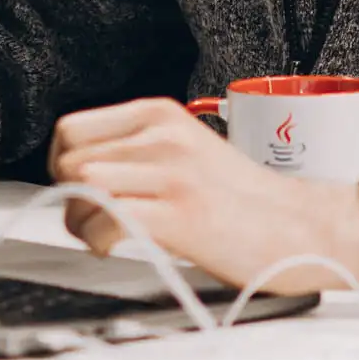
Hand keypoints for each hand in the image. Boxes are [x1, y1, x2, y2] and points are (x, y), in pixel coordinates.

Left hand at [48, 97, 358, 293]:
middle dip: (67, 195)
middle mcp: (161, 135)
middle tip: (89, 218)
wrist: (296, 225)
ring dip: (80, 219)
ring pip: (84, 185)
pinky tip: (113, 245)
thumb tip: (81, 170)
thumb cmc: (240, 197)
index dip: (61, 163)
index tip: (75, 186)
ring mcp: (171, 172)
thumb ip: (137, 150)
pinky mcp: (180, 214)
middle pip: (71, 158)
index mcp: (159, 114)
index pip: (72, 128)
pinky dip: (97, 238)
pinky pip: (108, 219)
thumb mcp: (184, 149)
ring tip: (102, 233)